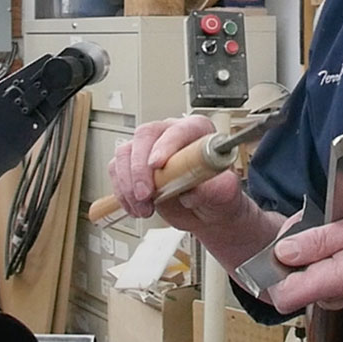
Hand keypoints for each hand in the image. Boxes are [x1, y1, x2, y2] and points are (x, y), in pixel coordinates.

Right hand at [108, 116, 244, 230]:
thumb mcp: (225, 193)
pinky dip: (122, 192)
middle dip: (139, 168)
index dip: (165, 146)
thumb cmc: (218, 194)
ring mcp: (149, 148)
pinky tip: (136, 207)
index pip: (178, 130)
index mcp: (197, 131)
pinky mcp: (134, 166)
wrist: (207, 211)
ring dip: (128, 184)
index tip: (157, 165)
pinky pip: (117, 171)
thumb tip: (193, 191)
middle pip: (144, 136)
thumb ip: (213, 190)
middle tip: (145, 194)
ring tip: (144, 207)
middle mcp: (170, 134)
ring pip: (125, 153)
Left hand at [266, 202, 342, 313]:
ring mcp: (334, 296)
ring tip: (328, 227)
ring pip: (299, 274)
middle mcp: (331, 296)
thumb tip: (283, 251)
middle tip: (311, 221)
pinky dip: (317, 253)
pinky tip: (335, 238)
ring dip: (305, 248)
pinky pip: (314, 273)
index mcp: (335, 281)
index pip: (282, 296)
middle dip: (290, 247)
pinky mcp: (337, 290)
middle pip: (287, 280)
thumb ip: (320, 239)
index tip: (286, 240)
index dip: (273, 268)